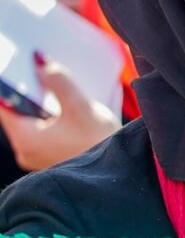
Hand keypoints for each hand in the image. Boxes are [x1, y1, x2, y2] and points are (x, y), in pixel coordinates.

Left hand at [0, 53, 119, 170]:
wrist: (120, 176)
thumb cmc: (100, 145)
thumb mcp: (81, 107)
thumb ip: (59, 81)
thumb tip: (40, 62)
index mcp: (26, 138)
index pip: (4, 104)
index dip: (10, 83)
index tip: (18, 64)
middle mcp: (25, 150)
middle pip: (17, 111)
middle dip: (29, 90)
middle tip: (41, 70)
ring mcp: (37, 156)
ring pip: (30, 121)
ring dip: (41, 103)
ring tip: (55, 87)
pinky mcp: (50, 157)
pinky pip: (42, 131)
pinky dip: (49, 117)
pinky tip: (65, 108)